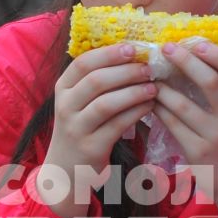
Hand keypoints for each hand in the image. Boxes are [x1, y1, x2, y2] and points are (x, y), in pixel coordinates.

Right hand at [37, 43, 156, 217]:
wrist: (66, 170)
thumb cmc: (80, 129)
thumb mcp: (79, 102)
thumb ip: (98, 81)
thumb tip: (132, 55)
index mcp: (63, 88)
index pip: (83, 63)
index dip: (109, 53)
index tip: (133, 47)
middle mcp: (65, 106)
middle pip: (96, 80)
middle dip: (126, 71)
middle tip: (150, 68)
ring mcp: (76, 128)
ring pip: (106, 103)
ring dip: (133, 92)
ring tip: (154, 87)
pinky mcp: (91, 147)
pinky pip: (117, 125)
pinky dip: (136, 113)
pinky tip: (150, 106)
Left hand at [149, 37, 217, 176]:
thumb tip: (197, 57)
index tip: (197, 43)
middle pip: (211, 82)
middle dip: (186, 61)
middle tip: (166, 48)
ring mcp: (216, 137)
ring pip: (184, 104)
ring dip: (163, 87)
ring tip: (149, 75)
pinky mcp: (198, 153)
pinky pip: (172, 125)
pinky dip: (159, 109)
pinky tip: (150, 100)